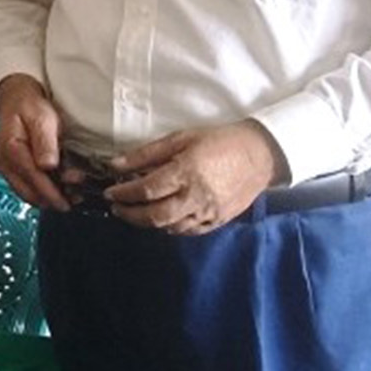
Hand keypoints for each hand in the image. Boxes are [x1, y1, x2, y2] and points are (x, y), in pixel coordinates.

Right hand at [0, 73, 72, 211]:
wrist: (15, 98)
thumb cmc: (28, 106)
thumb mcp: (42, 118)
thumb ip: (45, 142)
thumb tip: (48, 166)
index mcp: (11, 148)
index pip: (33, 177)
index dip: (51, 193)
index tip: (66, 202)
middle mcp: (4, 161)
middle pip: (28, 191)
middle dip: (51, 199)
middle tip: (73, 201)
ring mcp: (6, 166)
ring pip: (26, 193)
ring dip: (46, 199)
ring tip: (68, 198)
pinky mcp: (11, 169)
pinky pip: (25, 187)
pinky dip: (40, 193)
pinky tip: (56, 192)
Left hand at [103, 121, 282, 234]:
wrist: (259, 155)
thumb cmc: (218, 141)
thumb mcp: (180, 139)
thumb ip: (146, 154)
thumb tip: (115, 165)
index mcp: (186, 173)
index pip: (147, 190)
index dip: (124, 194)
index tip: (110, 193)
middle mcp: (197, 197)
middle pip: (155, 215)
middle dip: (131, 214)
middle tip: (117, 208)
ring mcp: (209, 212)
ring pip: (170, 227)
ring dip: (148, 223)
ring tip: (135, 213)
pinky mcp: (219, 220)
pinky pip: (189, 231)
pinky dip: (170, 227)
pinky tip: (161, 220)